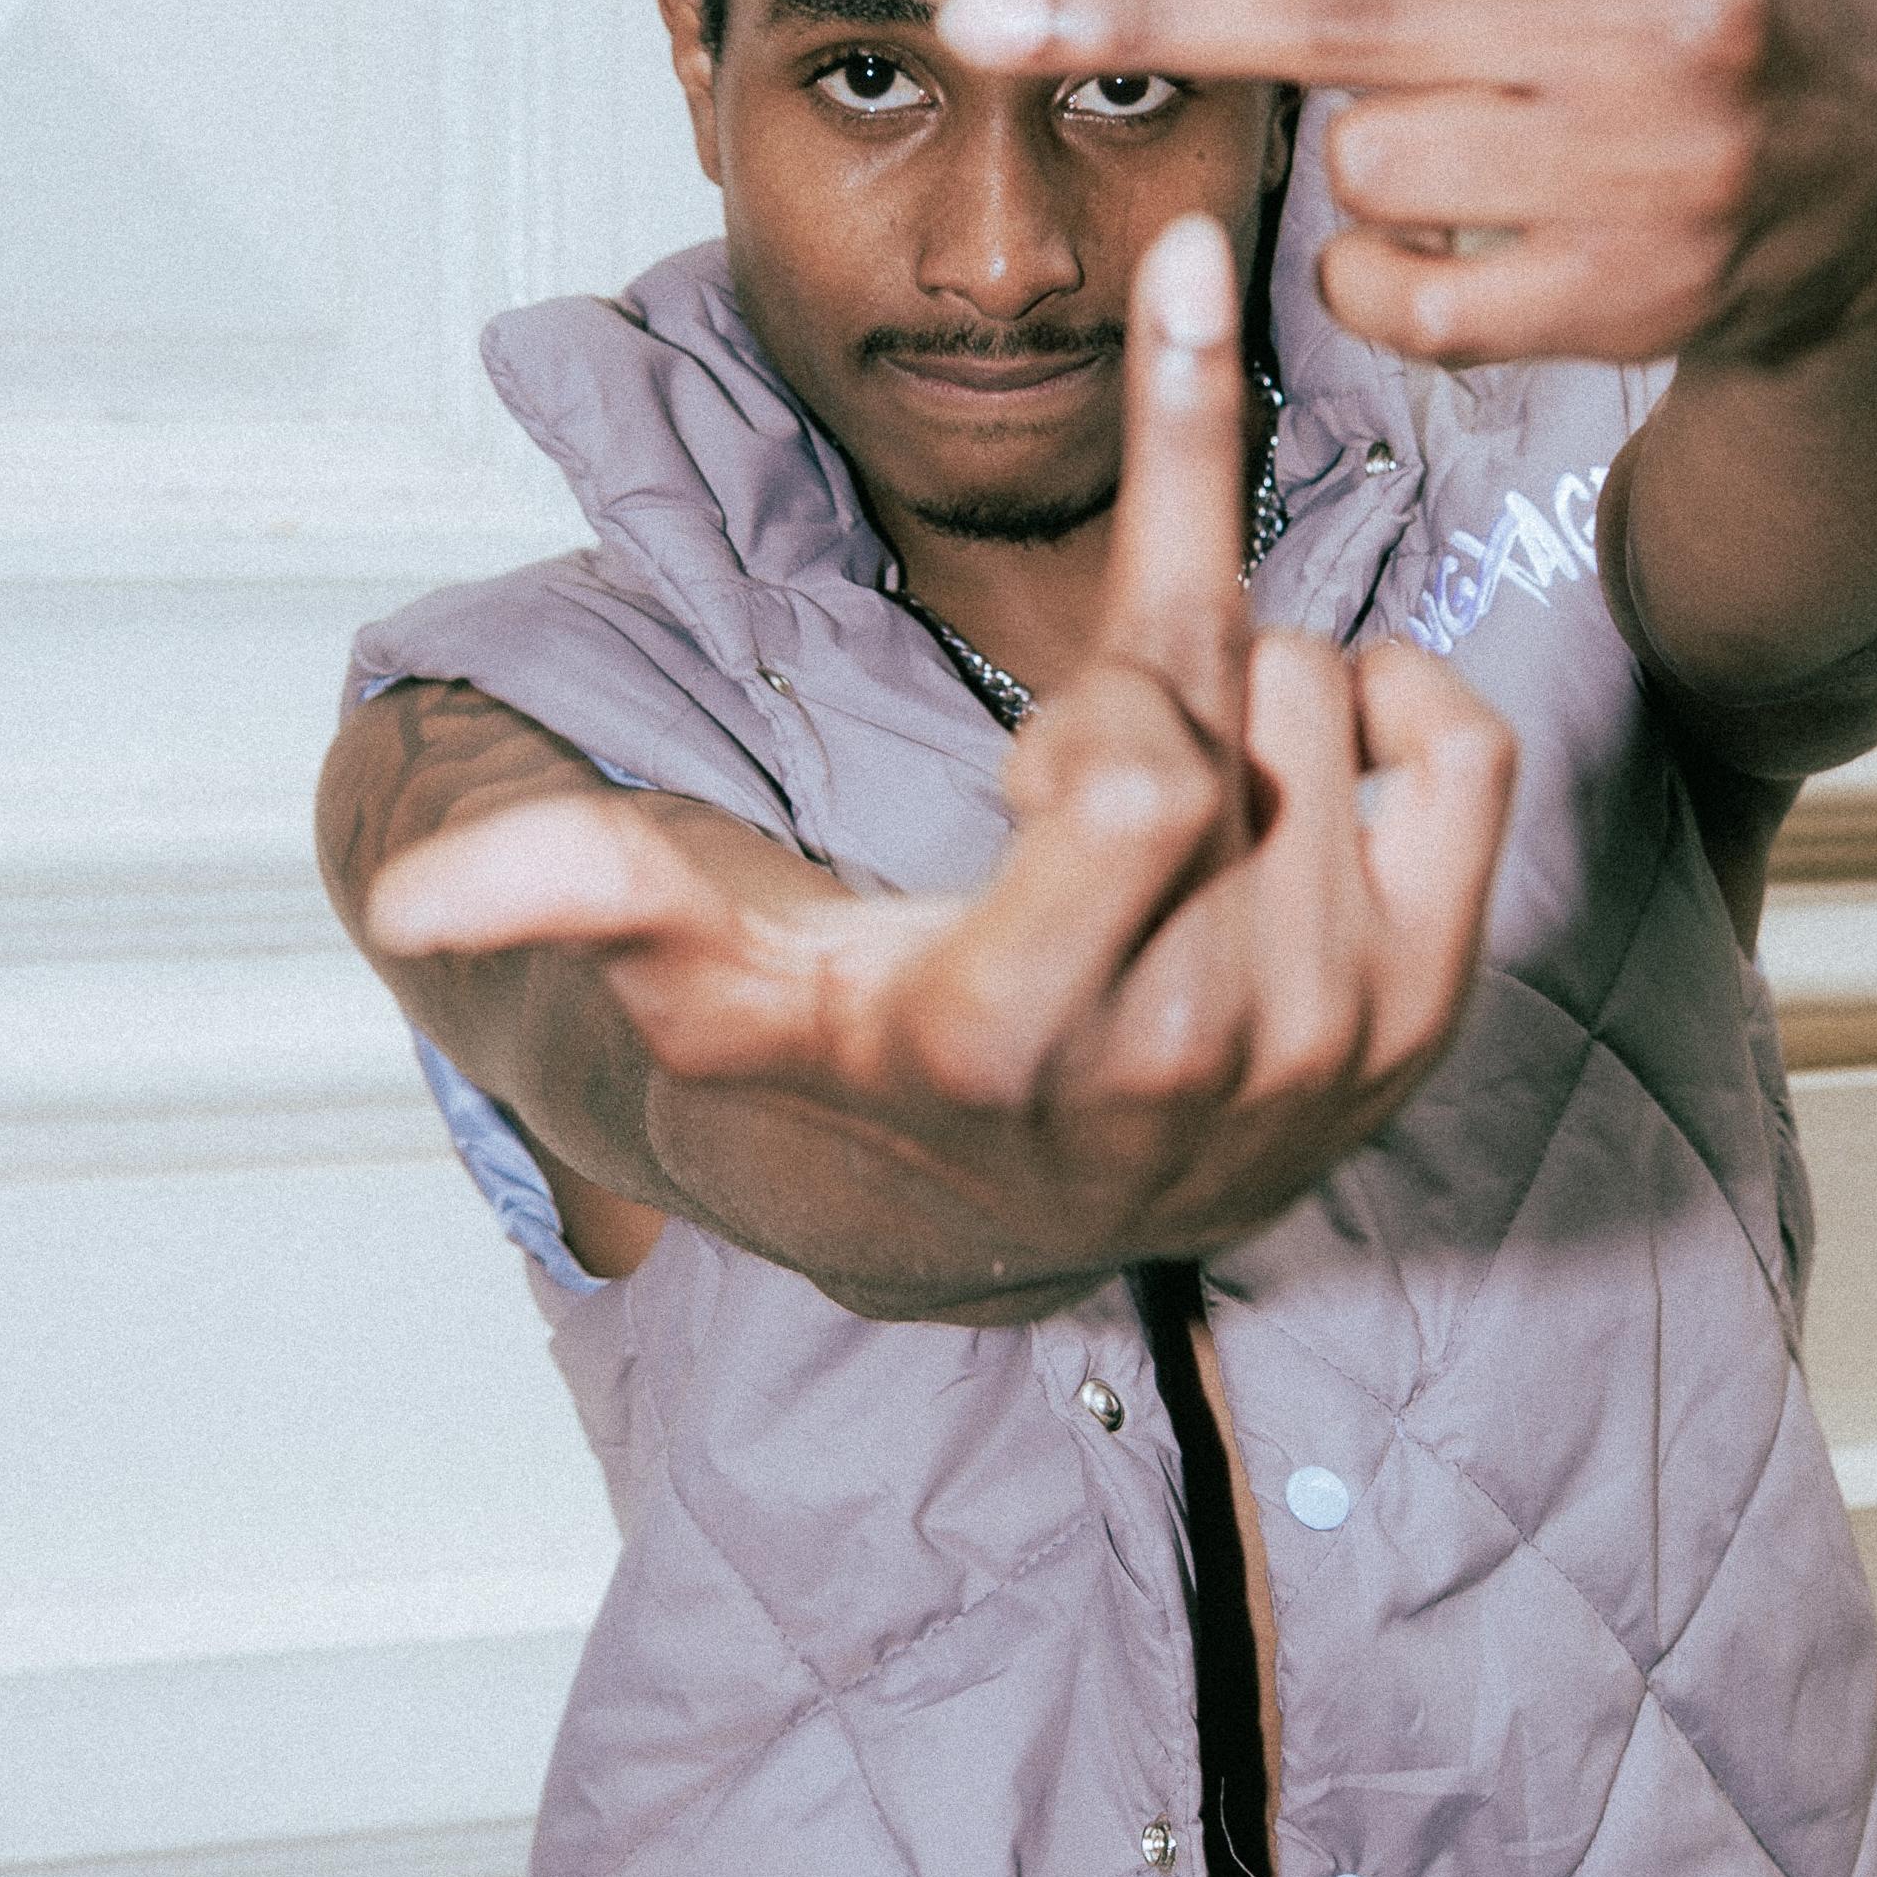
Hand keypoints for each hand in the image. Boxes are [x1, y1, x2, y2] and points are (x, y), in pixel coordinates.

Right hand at [363, 217, 1517, 1311]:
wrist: (1014, 1207)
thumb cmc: (857, 1055)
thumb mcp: (719, 977)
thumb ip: (585, 901)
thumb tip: (413, 885)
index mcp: (1019, 1027)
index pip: (1141, 759)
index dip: (1096, 669)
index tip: (1055, 671)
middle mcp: (1204, 1052)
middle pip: (1231, 693)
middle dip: (1139, 674)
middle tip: (1078, 763)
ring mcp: (1337, 1044)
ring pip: (1332, 695)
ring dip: (1242, 699)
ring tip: (1158, 814)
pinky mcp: (1427, 1022)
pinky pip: (1463, 752)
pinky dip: (1387, 712)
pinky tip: (1289, 777)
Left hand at [936, 0, 1876, 372]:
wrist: (1857, 179)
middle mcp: (1680, 17)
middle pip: (1331, 33)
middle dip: (1144, 25)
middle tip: (979, 25)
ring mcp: (1658, 174)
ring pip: (1365, 167)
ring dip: (1356, 152)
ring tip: (1443, 126)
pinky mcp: (1631, 302)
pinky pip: (1402, 299)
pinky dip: (1372, 278)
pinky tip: (1423, 238)